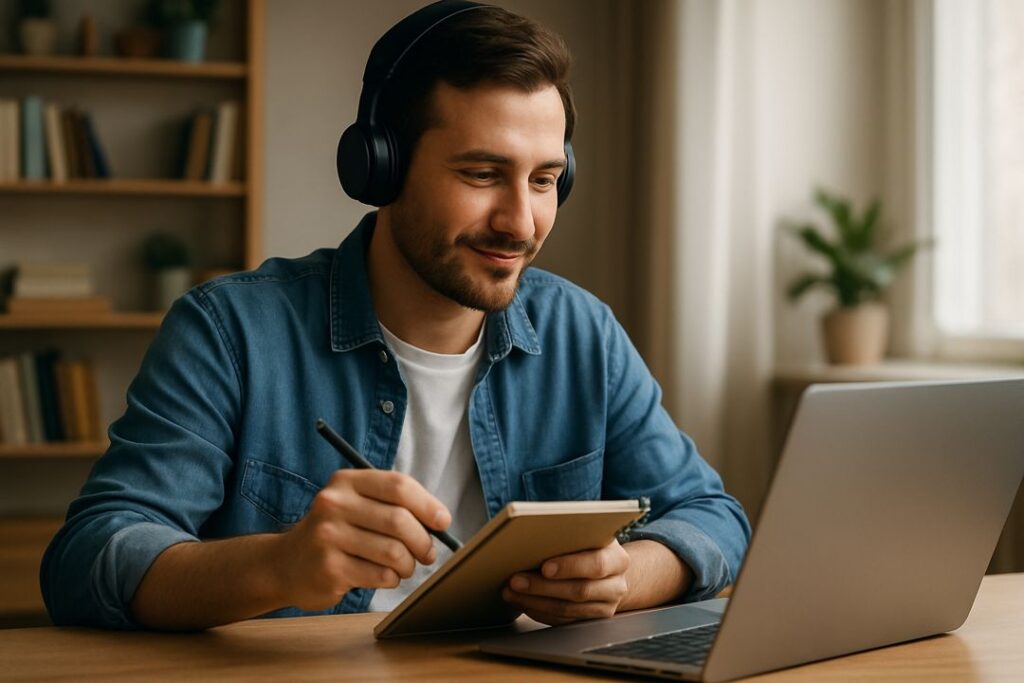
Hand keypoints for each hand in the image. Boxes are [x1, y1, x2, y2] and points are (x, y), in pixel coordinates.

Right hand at [273, 469, 451, 610]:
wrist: (287, 563)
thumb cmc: (336, 532)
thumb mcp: (356, 504)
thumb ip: (394, 505)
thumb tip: (440, 520)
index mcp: (346, 482)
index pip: (398, 486)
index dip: (428, 505)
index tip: (443, 521)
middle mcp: (334, 504)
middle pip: (400, 520)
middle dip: (423, 541)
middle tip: (428, 553)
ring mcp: (328, 536)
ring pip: (393, 552)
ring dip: (408, 564)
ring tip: (404, 566)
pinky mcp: (329, 568)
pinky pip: (380, 575)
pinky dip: (391, 578)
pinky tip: (384, 576)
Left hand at [501, 540, 630, 624]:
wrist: (611, 570)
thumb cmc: (592, 546)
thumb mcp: (589, 535)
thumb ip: (571, 535)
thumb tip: (533, 537)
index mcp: (617, 559)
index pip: (596, 564)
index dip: (570, 566)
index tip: (544, 567)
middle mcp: (616, 586)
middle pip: (579, 591)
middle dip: (542, 586)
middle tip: (515, 580)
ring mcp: (605, 607)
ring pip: (567, 610)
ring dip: (534, 601)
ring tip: (511, 592)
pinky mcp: (591, 621)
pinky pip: (562, 621)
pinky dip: (538, 612)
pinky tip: (521, 602)